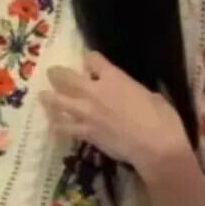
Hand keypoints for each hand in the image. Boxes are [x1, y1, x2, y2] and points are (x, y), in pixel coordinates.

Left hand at [39, 50, 187, 176]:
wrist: (155, 145)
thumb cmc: (161, 118)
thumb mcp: (151, 95)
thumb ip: (134, 91)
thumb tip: (133, 95)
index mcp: (114, 77)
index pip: (93, 60)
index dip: (90, 61)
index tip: (90, 64)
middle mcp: (95, 91)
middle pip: (67, 77)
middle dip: (58, 74)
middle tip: (52, 73)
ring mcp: (86, 112)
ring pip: (58, 101)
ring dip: (49, 98)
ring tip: (42, 97)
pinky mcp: (85, 132)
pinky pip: (64, 128)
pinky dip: (56, 126)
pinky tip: (51, 127)